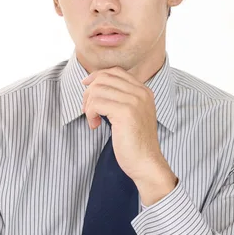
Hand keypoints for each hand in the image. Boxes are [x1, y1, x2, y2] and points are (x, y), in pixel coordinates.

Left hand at [81, 67, 177, 203]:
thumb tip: (95, 86)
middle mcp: (141, 93)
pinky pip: (97, 103)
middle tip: (89, 110)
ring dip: (89, 105)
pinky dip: (90, 114)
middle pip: (104, 78)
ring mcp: (134, 101)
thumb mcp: (133, 114)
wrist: (146, 162)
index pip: (116, 71)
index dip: (98, 76)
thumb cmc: (136, 142)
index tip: (87, 86)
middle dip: (90, 92)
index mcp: (144, 91)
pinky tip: (95, 125)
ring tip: (93, 119)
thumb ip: (122, 98)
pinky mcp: (125, 112)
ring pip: (98, 89)